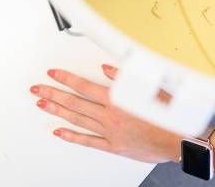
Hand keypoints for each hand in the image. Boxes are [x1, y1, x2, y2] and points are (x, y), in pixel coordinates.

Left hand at [29, 64, 181, 162]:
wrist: (177, 139)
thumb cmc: (167, 115)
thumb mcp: (149, 88)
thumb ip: (125, 78)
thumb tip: (106, 69)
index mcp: (116, 99)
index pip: (83, 86)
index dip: (65, 79)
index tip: (53, 74)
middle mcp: (109, 116)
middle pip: (74, 102)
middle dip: (53, 94)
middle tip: (37, 89)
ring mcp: (109, 132)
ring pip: (77, 119)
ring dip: (58, 111)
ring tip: (42, 105)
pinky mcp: (113, 146)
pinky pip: (87, 141)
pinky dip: (72, 136)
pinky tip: (60, 132)